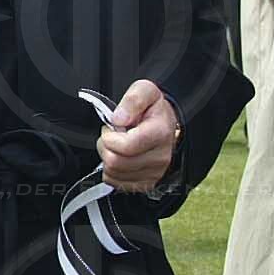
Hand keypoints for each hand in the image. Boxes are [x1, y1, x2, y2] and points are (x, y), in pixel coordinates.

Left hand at [96, 79, 180, 193]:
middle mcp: (160, 157)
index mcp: (160, 133)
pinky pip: (117, 183)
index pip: (125, 146)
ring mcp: (155, 173)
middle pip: (116, 162)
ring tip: (116, 145)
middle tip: (111, 135)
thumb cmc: (154, 109)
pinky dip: (112, 172)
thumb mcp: (145, 91)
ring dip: (107, 158)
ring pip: (114, 174)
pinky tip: (119, 157)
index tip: (112, 127)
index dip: (109, 137)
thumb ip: (132, 100)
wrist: (168, 124)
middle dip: (105, 146)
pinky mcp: (147, 183)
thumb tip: (118, 119)